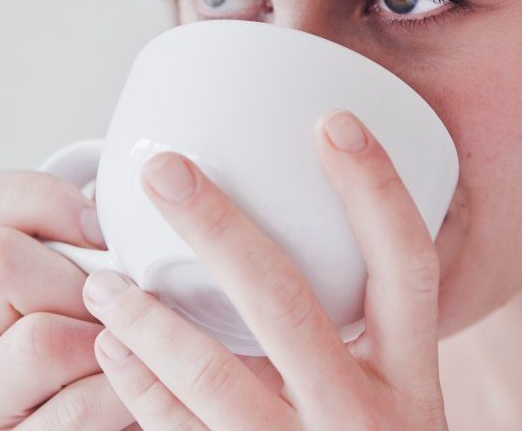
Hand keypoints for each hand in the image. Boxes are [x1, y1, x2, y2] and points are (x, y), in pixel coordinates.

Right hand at [0, 169, 134, 429]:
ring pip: (39, 337)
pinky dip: (125, 398)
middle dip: (89, 284)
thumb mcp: (122, 292)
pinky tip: (141, 402)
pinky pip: (73, 407)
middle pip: (0, 259)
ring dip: (113, 344)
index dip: (45, 200)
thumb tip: (171, 183)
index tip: (104, 229)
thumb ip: (114, 244)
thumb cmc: (139, 366)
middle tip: (128, 318)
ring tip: (142, 361)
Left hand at [83, 109, 447, 429]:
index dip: (376, 190)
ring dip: (148, 319)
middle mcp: (371, 418)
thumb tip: (279, 251)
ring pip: (215, 378)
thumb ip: (361, 345)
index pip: (408, 267)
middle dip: (221, 230)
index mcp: (417, 381)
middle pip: (290, 305)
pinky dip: (140, 390)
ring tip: (104, 279)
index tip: (333, 121)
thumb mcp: (397, 408)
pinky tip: (113, 352)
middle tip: (164, 172)